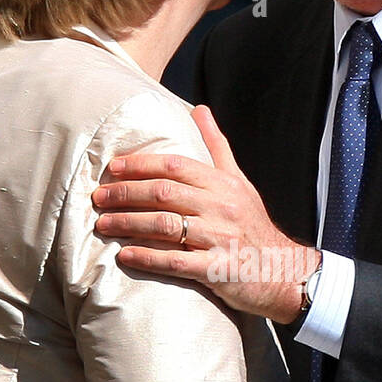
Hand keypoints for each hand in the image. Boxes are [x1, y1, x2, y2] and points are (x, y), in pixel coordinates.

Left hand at [92, 105, 319, 322]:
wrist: (283, 271)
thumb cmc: (253, 224)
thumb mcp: (239, 182)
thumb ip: (216, 147)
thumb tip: (199, 109)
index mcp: (224, 184)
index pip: (175, 166)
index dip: (140, 165)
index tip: (113, 168)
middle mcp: (222, 208)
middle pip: (164, 193)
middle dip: (126, 193)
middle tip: (98, 197)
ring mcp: (220, 239)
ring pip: (165, 226)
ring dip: (128, 223)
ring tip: (103, 225)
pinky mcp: (217, 270)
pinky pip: (175, 262)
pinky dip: (147, 258)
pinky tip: (124, 255)